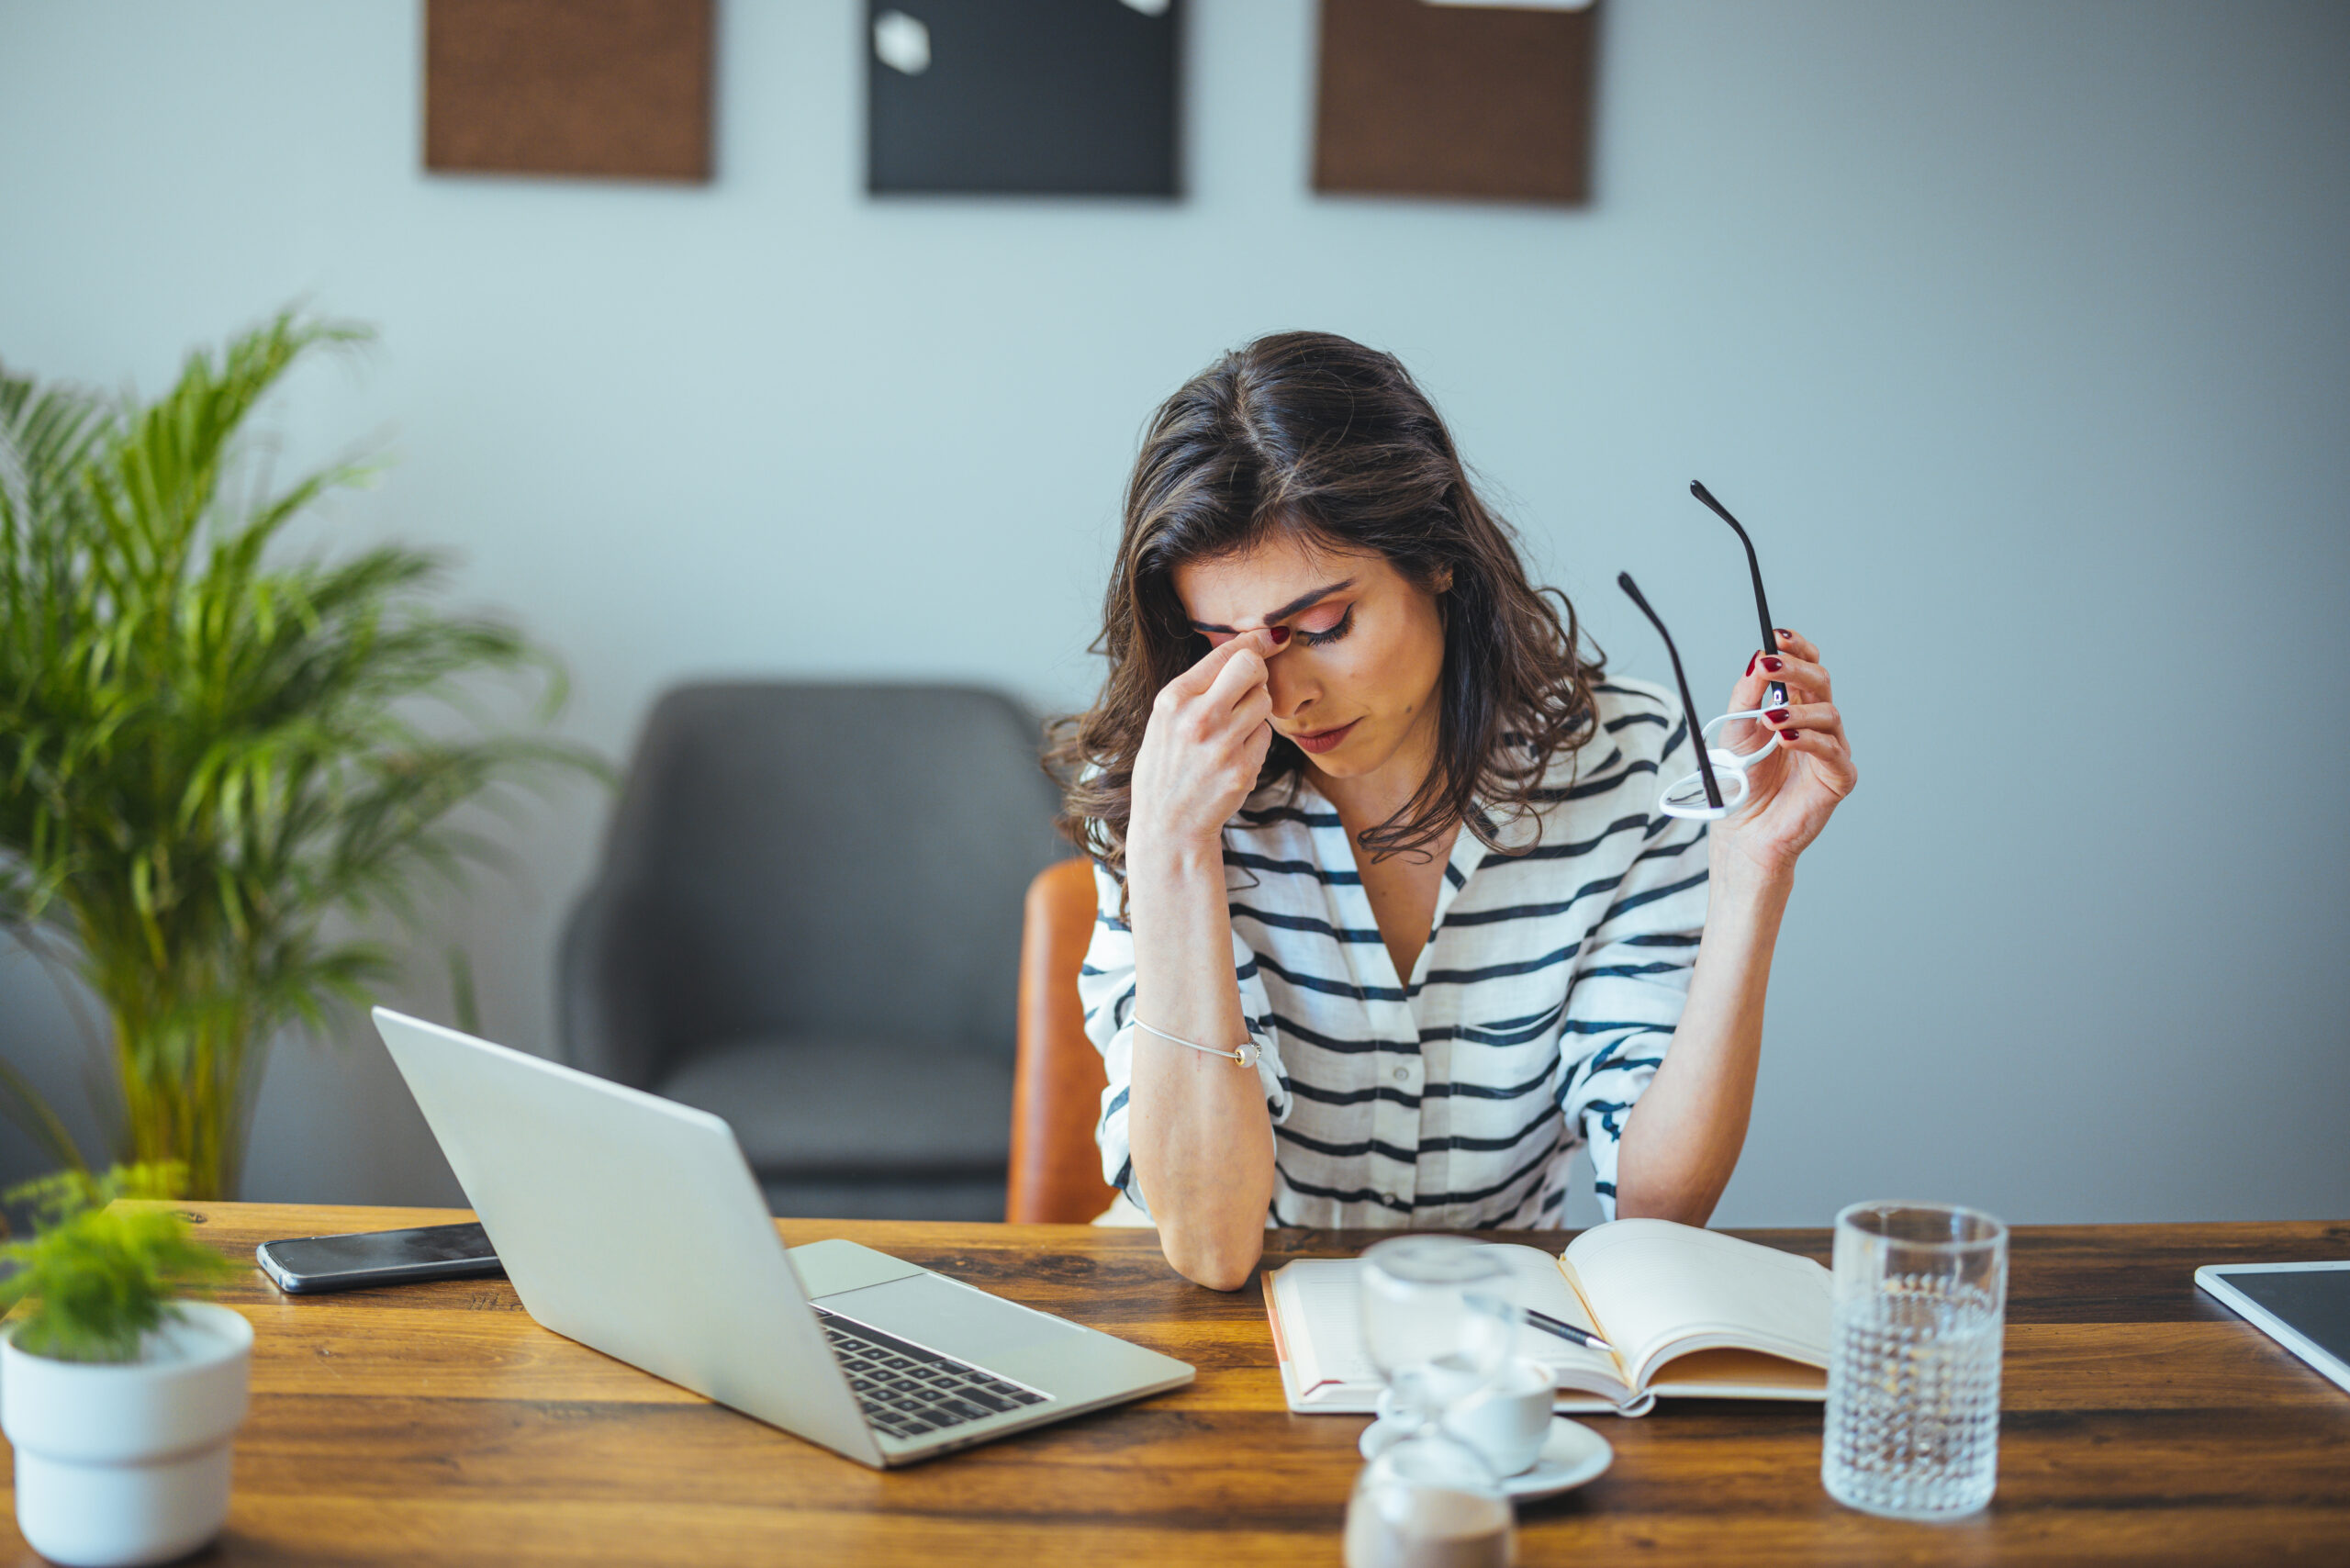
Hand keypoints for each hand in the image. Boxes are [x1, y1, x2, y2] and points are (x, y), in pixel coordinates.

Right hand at [1129, 628, 1280, 862]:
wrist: (1167, 824)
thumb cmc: (1167, 765)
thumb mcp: (1166, 718)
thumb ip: (1199, 685)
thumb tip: (1245, 646)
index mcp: (1173, 699)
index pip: (1225, 652)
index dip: (1253, 641)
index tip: (1270, 637)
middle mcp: (1197, 718)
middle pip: (1251, 667)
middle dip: (1257, 673)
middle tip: (1248, 687)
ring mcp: (1221, 745)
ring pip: (1263, 701)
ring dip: (1255, 710)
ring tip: (1232, 729)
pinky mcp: (1242, 769)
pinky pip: (1265, 735)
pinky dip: (1255, 740)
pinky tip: (1233, 755)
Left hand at [1711, 628, 1855, 881]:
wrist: (1742, 831)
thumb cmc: (1741, 782)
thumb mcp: (1735, 730)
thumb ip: (1747, 696)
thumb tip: (1757, 658)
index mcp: (1796, 707)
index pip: (1806, 667)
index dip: (1797, 649)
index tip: (1778, 635)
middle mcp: (1818, 724)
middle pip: (1820, 682)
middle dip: (1795, 669)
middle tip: (1770, 664)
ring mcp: (1831, 750)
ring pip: (1829, 713)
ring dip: (1798, 709)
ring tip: (1770, 718)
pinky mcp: (1839, 778)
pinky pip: (1831, 751)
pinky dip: (1808, 739)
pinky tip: (1785, 737)